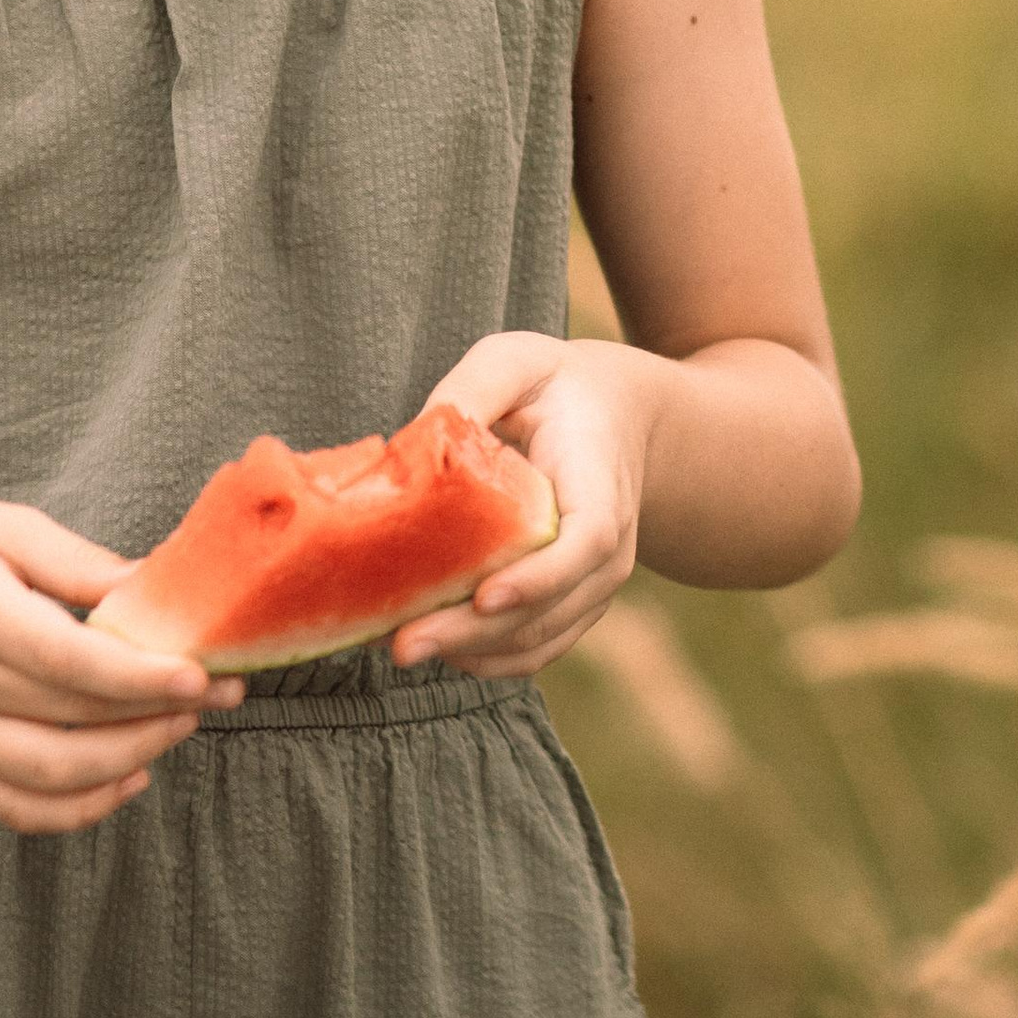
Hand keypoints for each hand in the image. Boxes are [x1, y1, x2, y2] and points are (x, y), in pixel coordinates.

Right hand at [0, 495, 244, 835]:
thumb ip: (74, 562)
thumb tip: (155, 588)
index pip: (62, 659)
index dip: (138, 675)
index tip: (201, 675)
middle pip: (69, 720)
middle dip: (156, 713)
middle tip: (219, 693)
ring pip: (51, 776)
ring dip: (130, 760)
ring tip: (180, 727)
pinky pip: (17, 808)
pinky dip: (80, 809)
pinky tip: (129, 778)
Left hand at [387, 332, 657, 676]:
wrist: (615, 415)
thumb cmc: (555, 386)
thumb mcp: (517, 361)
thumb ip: (473, 387)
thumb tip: (412, 436)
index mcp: (599, 482)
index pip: (586, 540)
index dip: (538, 577)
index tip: (483, 597)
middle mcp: (609, 546)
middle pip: (553, 606)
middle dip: (476, 633)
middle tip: (403, 644)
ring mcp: (593, 582)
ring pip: (541, 637)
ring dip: (474, 652)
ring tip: (401, 644)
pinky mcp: (571, 602)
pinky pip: (537, 646)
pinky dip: (488, 657)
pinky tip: (434, 647)